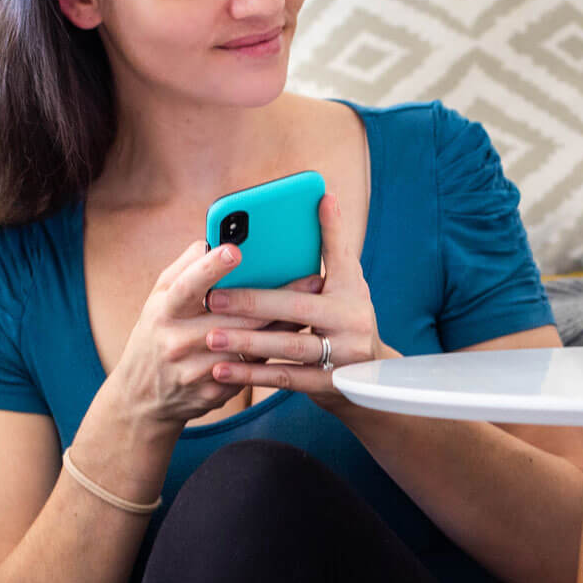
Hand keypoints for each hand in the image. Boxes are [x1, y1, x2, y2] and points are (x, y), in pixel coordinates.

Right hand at [106, 236, 321, 428]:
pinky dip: (274, 352)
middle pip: (233, 316)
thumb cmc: (156, 334)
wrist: (142, 397)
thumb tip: (209, 240)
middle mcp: (176, 341)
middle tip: (311, 278)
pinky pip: (250, 369)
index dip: (210, 269)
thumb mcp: (158, 300)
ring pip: (249, 344)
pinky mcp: (212, 392)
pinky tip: (297, 337)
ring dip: (283, 325)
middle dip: (275, 296)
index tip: (234, 250)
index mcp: (163, 311)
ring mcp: (195, 370)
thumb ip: (184, 270)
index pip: (187, 286)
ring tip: (313, 306)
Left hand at [199, 193, 382, 413]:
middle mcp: (352, 324)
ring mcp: (343, 357)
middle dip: (252, 303)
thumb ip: (333, 246)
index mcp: (352, 293)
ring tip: (211, 336)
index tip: (310, 207)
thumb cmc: (348, 319)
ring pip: (288, 347)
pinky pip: (286, 378)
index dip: (326, 233)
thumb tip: (323, 197)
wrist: (372, 379)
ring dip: (247, 342)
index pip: (336, 257)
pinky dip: (253, 374)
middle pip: (296, 309)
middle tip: (213, 298)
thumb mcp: (349, 283)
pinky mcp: (329, 386)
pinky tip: (223, 369)